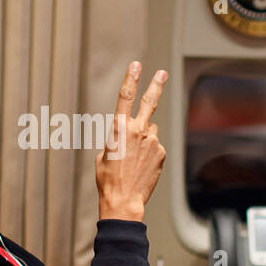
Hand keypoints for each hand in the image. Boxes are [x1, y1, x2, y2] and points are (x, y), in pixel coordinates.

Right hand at [96, 61, 166, 221]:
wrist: (123, 200)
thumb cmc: (108, 179)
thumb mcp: (103, 153)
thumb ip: (116, 137)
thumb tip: (128, 133)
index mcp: (119, 128)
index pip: (125, 96)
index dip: (131, 78)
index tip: (136, 65)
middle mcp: (138, 131)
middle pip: (148, 102)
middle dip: (155, 85)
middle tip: (162, 73)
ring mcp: (152, 141)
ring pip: (150, 131)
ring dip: (144, 138)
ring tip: (133, 158)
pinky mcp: (161, 153)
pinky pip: (154, 146)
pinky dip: (149, 152)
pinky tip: (141, 166)